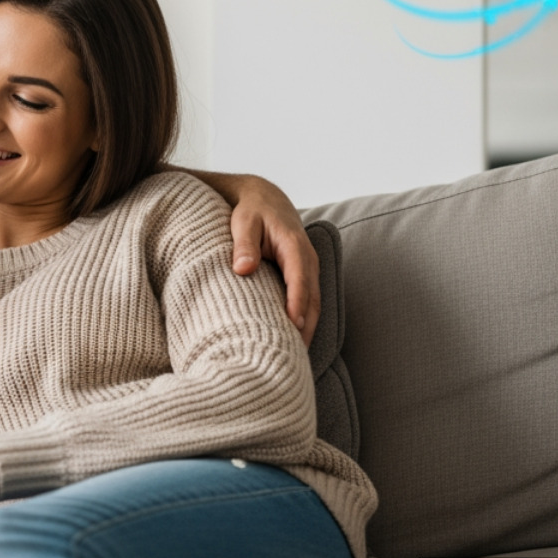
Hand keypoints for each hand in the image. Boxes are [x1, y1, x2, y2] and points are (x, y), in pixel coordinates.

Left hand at [227, 175, 319, 345]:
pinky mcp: (304, 277)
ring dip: (308, 329)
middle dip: (306, 326)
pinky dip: (305, 323)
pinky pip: (309, 303)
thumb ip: (244, 244)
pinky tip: (295, 343)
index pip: (299, 277)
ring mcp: (309, 270)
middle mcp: (308, 260)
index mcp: (294, 245)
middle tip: (294, 355)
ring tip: (296, 358)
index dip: (297, 302)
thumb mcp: (243, 222)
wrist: (267, 200)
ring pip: (314, 304)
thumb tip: (243, 268)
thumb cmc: (252, 212)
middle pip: (312, 298)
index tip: (294, 324)